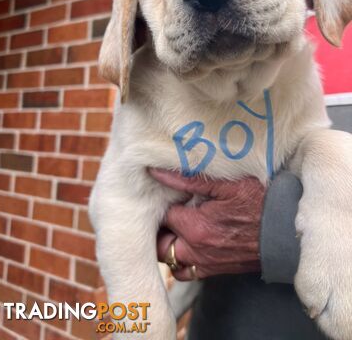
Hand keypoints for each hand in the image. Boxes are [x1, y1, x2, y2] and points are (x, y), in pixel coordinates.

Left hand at [149, 168, 265, 280]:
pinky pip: (186, 273)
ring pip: (170, 260)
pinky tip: (188, 244)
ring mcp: (205, 263)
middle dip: (161, 228)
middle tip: (169, 210)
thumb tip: (156, 171)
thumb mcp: (225, 185)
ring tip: (175, 228)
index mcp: (195, 226)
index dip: (166, 202)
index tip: (172, 194)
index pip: (163, 215)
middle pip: (160, 243)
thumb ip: (187, 180)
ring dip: (168, 245)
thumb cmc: (260, 202)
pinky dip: (181, 262)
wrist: (287, 231)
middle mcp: (195, 249)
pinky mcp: (215, 271)